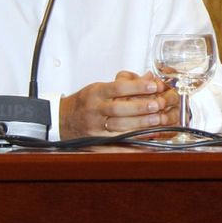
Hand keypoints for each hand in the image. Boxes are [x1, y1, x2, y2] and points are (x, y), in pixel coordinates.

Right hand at [59, 70, 180, 138]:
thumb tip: (149, 77)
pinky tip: (145, 143)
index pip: (118, 88)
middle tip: (157, 105)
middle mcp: (94, 110)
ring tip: (157, 122)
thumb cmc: (86, 102)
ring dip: (140, 125)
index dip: (137, 87)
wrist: (63, 120)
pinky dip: (131, 145)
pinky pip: (115, 145)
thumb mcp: (101, 87)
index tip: (153, 86)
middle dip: (140, 107)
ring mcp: (94, 128)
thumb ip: (125, 83)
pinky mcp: (96, 142)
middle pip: (118, 108)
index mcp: (95, 93)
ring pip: (118, 127)